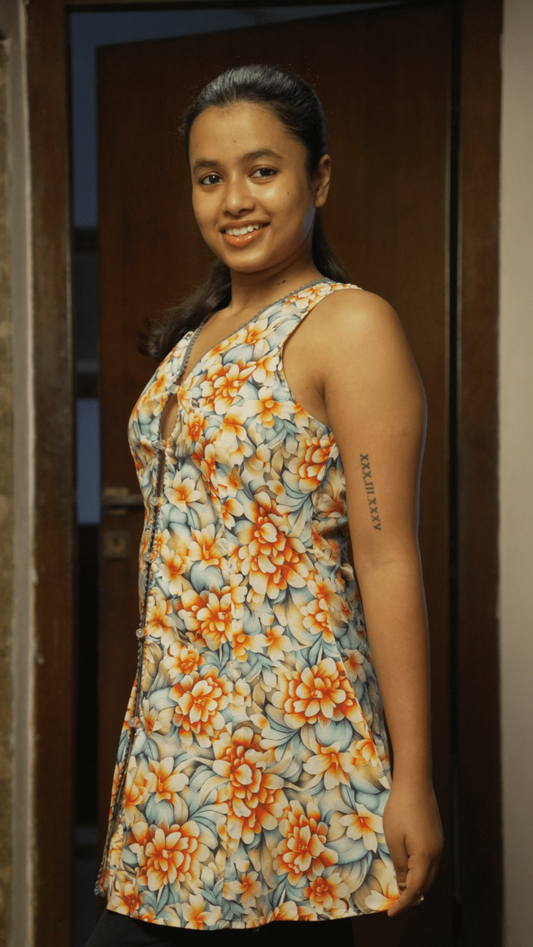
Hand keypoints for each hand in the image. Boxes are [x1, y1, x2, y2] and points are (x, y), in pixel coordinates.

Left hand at [382, 779, 442, 916]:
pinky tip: (406, 868)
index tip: (391, 914)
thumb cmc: (400, 809)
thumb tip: (403, 885)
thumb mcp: (394, 839)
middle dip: (411, 897)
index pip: (415, 889)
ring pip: (429, 874)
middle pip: (425, 885)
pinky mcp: (436, 837)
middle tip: (394, 904)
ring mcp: (438, 844)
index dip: (403, 904)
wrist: (415, 783)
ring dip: (415, 883)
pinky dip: (419, 871)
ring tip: (399, 889)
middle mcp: (436, 854)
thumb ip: (399, 864)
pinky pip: (429, 862)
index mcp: (425, 857)